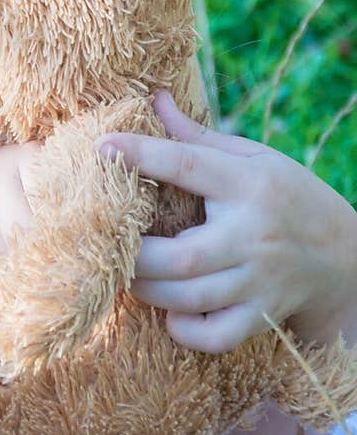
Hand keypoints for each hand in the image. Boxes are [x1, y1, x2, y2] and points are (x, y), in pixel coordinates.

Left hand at [94, 89, 356, 352]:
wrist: (343, 254)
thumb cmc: (286, 195)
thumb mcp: (252, 157)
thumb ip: (197, 136)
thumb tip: (156, 98)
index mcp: (247, 184)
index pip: (188, 165)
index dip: (141, 155)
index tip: (101, 147)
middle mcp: (252, 235)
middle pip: (181, 257)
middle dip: (134, 255)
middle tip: (110, 243)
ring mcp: (258, 281)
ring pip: (190, 298)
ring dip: (147, 290)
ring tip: (130, 273)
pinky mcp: (261, 316)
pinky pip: (214, 335)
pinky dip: (183, 329)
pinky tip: (170, 310)